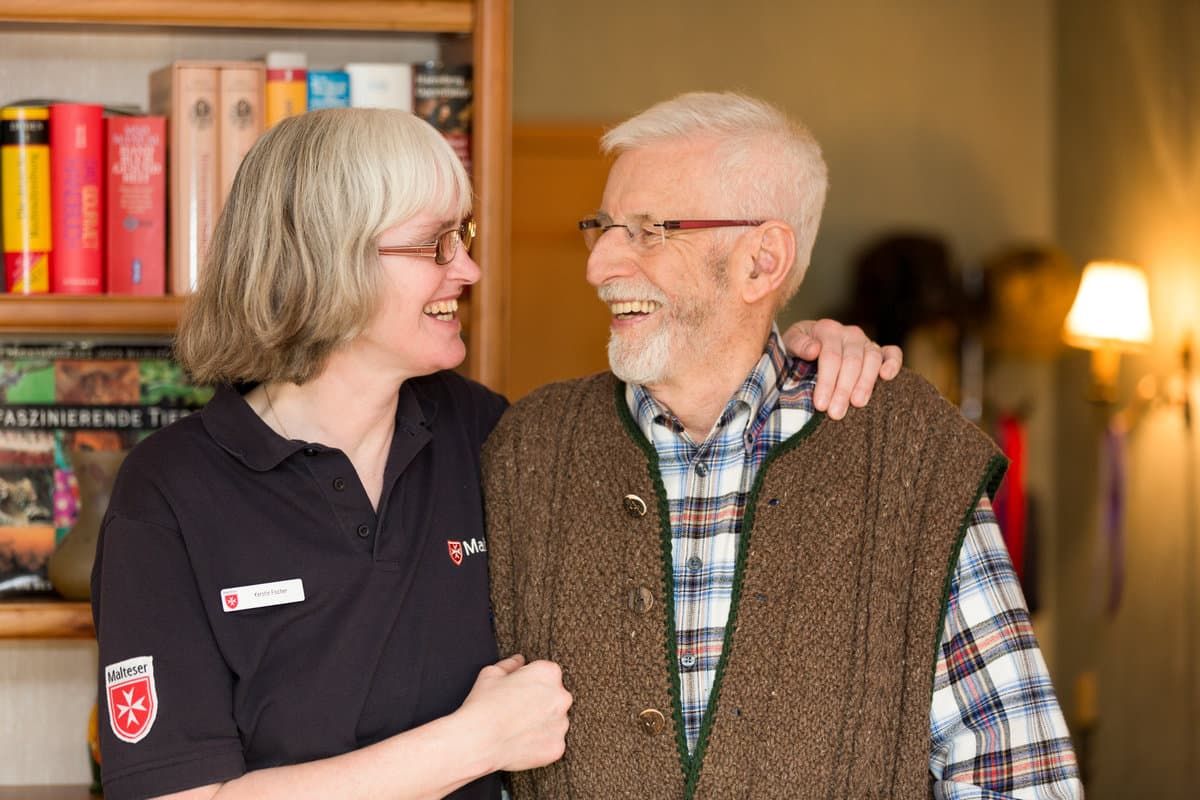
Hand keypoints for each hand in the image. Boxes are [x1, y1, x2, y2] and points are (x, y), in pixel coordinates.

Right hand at [457, 654, 571, 772]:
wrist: (478, 740)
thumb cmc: (484, 705)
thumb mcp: (491, 673)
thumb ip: (510, 664)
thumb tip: (518, 661)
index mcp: (548, 673)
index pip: (545, 673)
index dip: (528, 682)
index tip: (517, 691)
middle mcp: (561, 697)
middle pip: (554, 697)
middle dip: (539, 702)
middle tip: (515, 710)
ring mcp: (561, 724)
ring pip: (554, 721)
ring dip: (541, 723)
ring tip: (516, 727)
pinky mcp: (557, 747)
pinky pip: (552, 743)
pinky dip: (540, 743)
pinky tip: (521, 741)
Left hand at [781, 319, 902, 419]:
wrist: (804, 350)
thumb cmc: (796, 352)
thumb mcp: (788, 345)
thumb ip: (798, 345)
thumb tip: (814, 350)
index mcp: (827, 330)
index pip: (831, 357)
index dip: (827, 382)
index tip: (820, 405)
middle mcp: (849, 334)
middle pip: (852, 362)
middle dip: (843, 389)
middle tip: (836, 413)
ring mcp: (866, 342)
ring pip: (872, 359)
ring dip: (866, 383)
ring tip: (858, 404)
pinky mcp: (879, 351)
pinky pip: (892, 353)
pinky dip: (893, 363)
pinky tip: (886, 377)